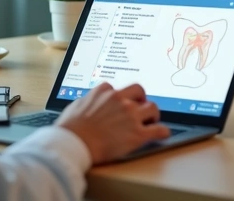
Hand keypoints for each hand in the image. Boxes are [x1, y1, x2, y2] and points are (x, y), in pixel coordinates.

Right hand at [56, 82, 170, 164]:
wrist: (73, 144)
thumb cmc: (70, 129)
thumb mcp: (75, 106)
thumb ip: (87, 102)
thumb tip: (87, 103)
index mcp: (104, 92)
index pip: (118, 89)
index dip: (120, 97)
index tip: (121, 103)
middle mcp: (120, 100)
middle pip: (139, 92)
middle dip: (141, 99)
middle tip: (139, 108)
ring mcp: (131, 116)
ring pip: (152, 107)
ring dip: (152, 114)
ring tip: (151, 121)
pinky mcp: (138, 134)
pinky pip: (159, 130)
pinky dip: (163, 132)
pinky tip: (162, 134)